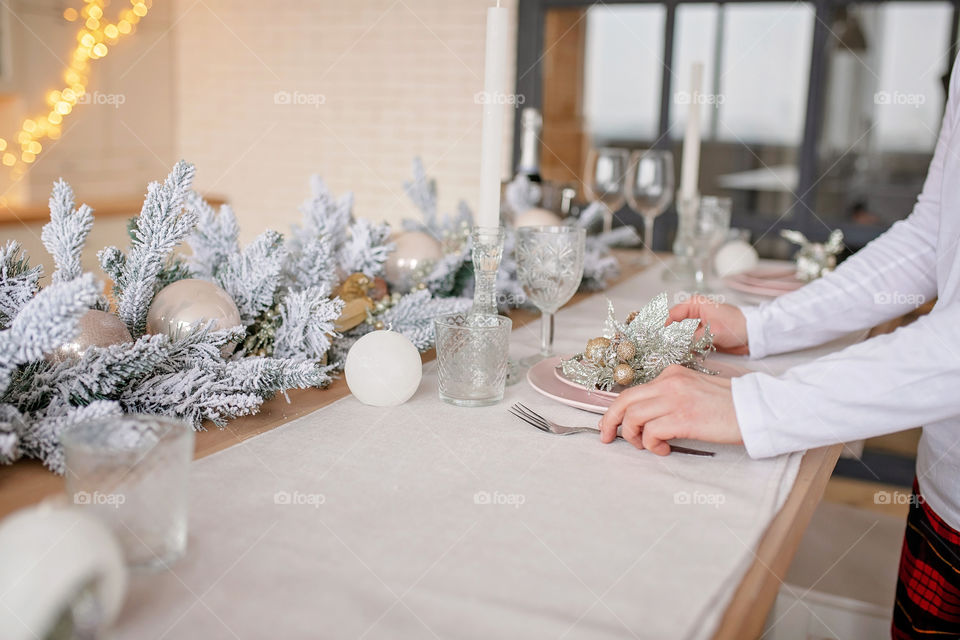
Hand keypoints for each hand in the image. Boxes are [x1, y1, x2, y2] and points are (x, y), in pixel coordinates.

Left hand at [598, 365, 742, 454]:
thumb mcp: (694, 390)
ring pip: (633, 418)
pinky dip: (652, 446)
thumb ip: (670, 397)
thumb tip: (646, 417)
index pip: (632, 391)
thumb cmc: (730, 405)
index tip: (612, 425)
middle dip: (610, 422)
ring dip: (635, 438)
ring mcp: (675, 399)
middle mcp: (669, 382)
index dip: (616, 410)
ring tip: (649, 446)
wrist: (757, 408)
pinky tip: (665, 449)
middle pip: (624, 401)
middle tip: (608, 438)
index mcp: (671, 374)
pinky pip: (650, 433)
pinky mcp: (683, 418)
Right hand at [668, 295, 748, 354]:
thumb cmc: (736, 326)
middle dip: (669, 337)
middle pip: (674, 325)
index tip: (659, 339)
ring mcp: (697, 325)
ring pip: (680, 335)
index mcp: (694, 304)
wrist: (752, 335)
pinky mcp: (701, 336)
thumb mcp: (712, 332)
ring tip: (672, 353)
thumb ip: (692, 338)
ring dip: (677, 344)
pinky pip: (689, 342)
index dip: (664, 327)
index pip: (672, 314)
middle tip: (664, 348)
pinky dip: (686, 349)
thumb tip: (676, 345)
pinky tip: (683, 355)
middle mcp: (693, 313)